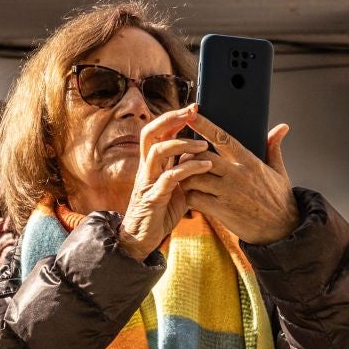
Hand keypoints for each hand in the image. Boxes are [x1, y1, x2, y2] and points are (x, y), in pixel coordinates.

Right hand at [117, 106, 215, 260]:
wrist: (142, 240)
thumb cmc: (160, 213)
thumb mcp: (175, 188)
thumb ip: (183, 170)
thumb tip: (201, 154)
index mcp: (152, 164)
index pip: (157, 132)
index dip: (173, 118)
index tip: (193, 108)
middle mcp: (146, 168)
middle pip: (150, 133)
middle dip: (171, 119)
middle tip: (193, 112)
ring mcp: (148, 182)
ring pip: (158, 151)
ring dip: (182, 144)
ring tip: (205, 145)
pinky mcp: (153, 198)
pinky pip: (169, 177)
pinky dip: (189, 168)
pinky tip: (206, 166)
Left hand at [180, 112, 301, 245]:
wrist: (282, 229)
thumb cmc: (279, 199)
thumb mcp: (278, 171)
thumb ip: (273, 147)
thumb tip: (282, 127)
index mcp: (249, 161)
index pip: (222, 137)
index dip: (204, 125)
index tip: (190, 115)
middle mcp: (237, 174)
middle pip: (201, 156)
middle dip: (188, 155)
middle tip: (183, 158)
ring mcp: (228, 193)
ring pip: (194, 177)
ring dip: (185, 177)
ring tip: (185, 178)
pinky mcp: (221, 210)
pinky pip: (194, 198)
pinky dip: (189, 196)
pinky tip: (191, 197)